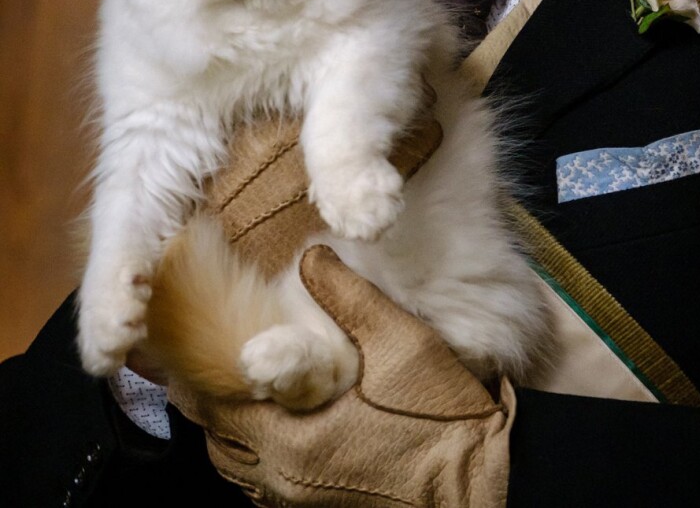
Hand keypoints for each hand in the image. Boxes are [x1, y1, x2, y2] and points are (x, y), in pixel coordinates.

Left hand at [169, 244, 513, 506]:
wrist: (480, 482)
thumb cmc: (438, 414)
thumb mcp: (399, 341)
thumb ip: (348, 297)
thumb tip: (310, 256)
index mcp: (293, 436)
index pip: (216, 403)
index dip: (194, 370)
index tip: (180, 341)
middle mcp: (285, 476)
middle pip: (217, 439)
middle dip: (206, 398)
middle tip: (200, 358)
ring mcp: (300, 499)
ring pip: (235, 466)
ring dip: (227, 428)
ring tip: (232, 387)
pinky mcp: (320, 507)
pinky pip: (262, 485)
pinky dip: (252, 455)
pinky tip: (270, 427)